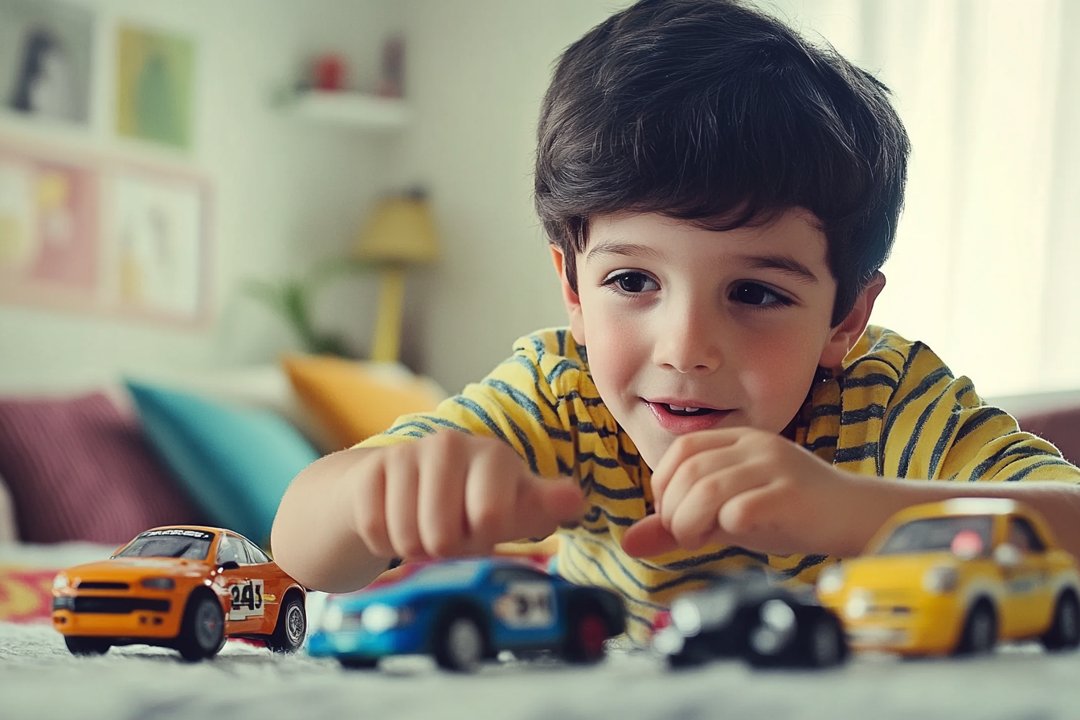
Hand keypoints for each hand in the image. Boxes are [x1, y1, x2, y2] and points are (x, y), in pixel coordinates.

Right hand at [348, 431, 583, 561]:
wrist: (398, 489)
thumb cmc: (465, 503)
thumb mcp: (509, 509)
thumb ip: (542, 506)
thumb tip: (574, 498)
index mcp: (493, 455)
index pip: (491, 518)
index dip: (483, 538)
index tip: (483, 527)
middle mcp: (452, 445)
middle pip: (445, 536)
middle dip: (445, 548)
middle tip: (448, 531)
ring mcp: (408, 453)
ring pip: (409, 537)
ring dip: (413, 547)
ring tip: (422, 527)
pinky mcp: (371, 468)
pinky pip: (376, 530)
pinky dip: (383, 541)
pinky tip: (393, 521)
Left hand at [621, 427, 870, 558]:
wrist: (856, 517)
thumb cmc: (788, 514)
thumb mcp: (727, 517)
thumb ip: (679, 525)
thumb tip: (629, 543)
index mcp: (740, 440)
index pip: (682, 449)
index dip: (664, 484)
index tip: (672, 514)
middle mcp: (756, 446)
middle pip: (690, 470)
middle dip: (673, 509)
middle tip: (685, 535)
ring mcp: (776, 467)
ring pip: (708, 488)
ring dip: (691, 521)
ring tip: (700, 540)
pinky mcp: (793, 495)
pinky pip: (742, 508)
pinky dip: (726, 526)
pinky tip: (735, 535)